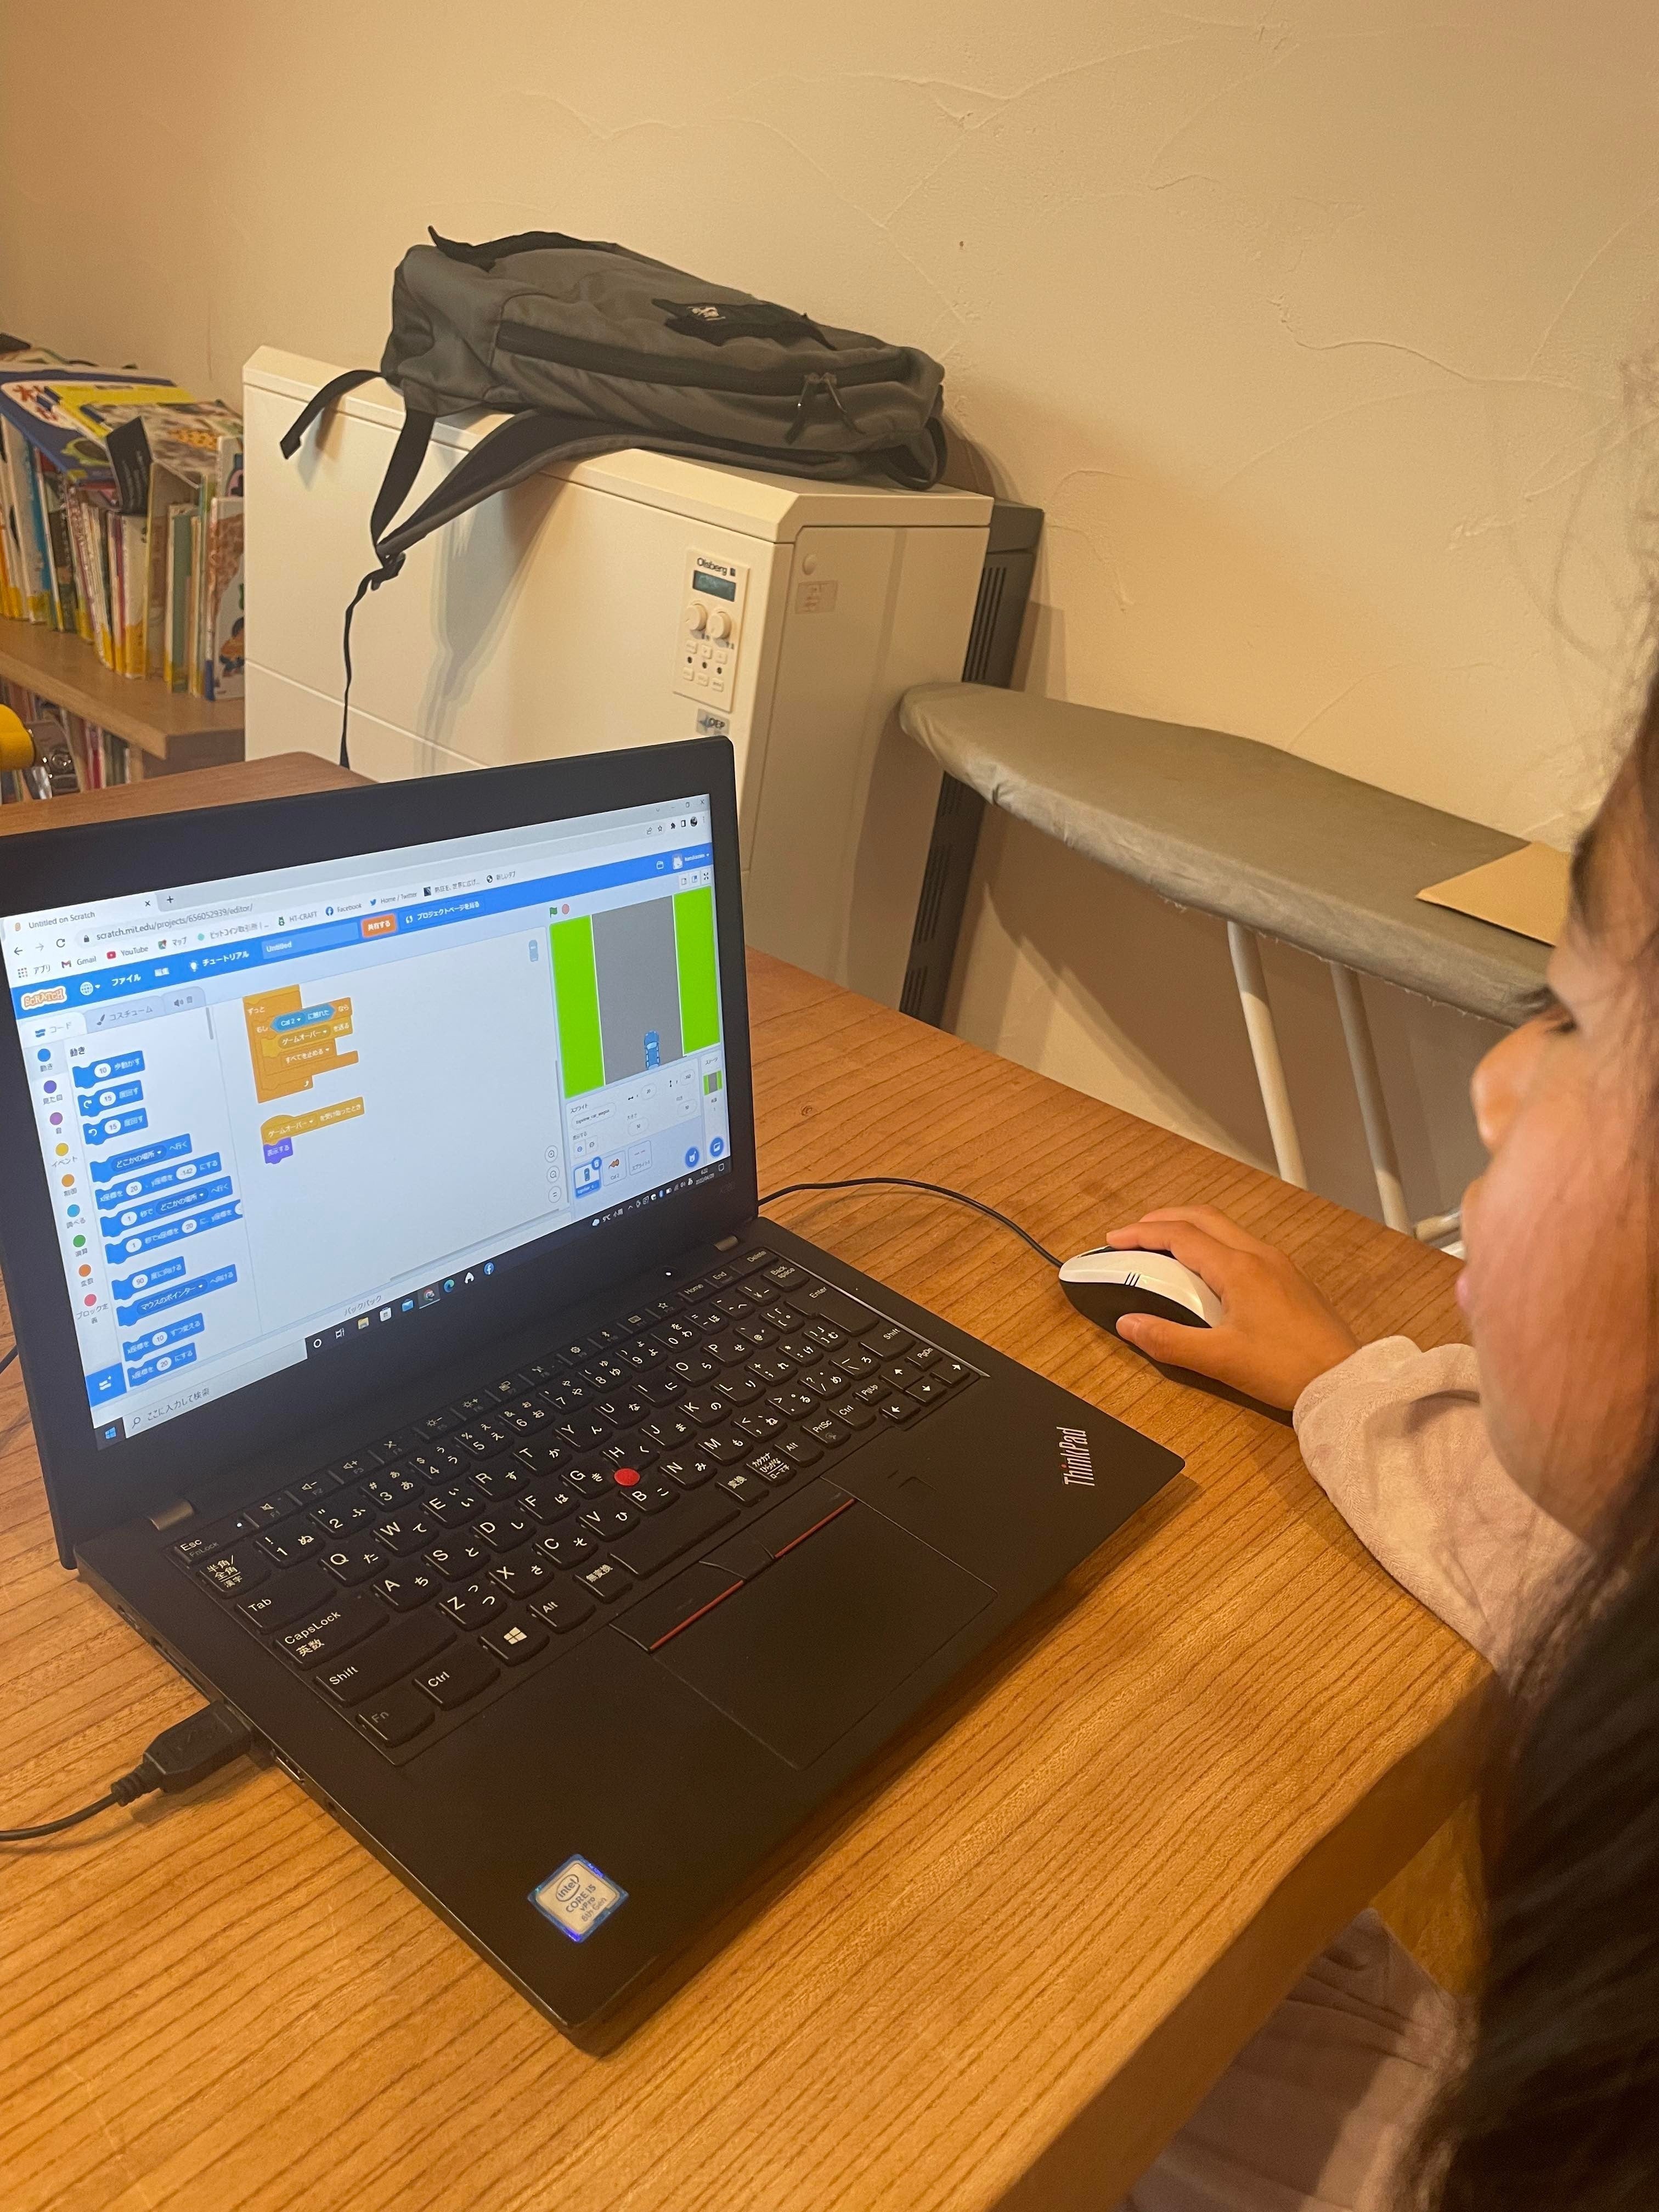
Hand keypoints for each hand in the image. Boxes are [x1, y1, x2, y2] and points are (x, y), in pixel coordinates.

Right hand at [1102, 1205, 1359, 1410]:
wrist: (1344, 1380)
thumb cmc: (1288, 1369)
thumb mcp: (1219, 1359)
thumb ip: (1168, 1340)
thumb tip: (1128, 1324)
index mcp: (1239, 1268)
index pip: (1180, 1236)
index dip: (1141, 1234)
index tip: (1114, 1239)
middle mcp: (1260, 1256)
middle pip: (1203, 1218)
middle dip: (1164, 1219)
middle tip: (1134, 1233)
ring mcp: (1279, 1265)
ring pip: (1226, 1229)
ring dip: (1190, 1228)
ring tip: (1164, 1246)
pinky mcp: (1290, 1280)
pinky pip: (1243, 1246)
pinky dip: (1214, 1244)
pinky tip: (1206, 1270)